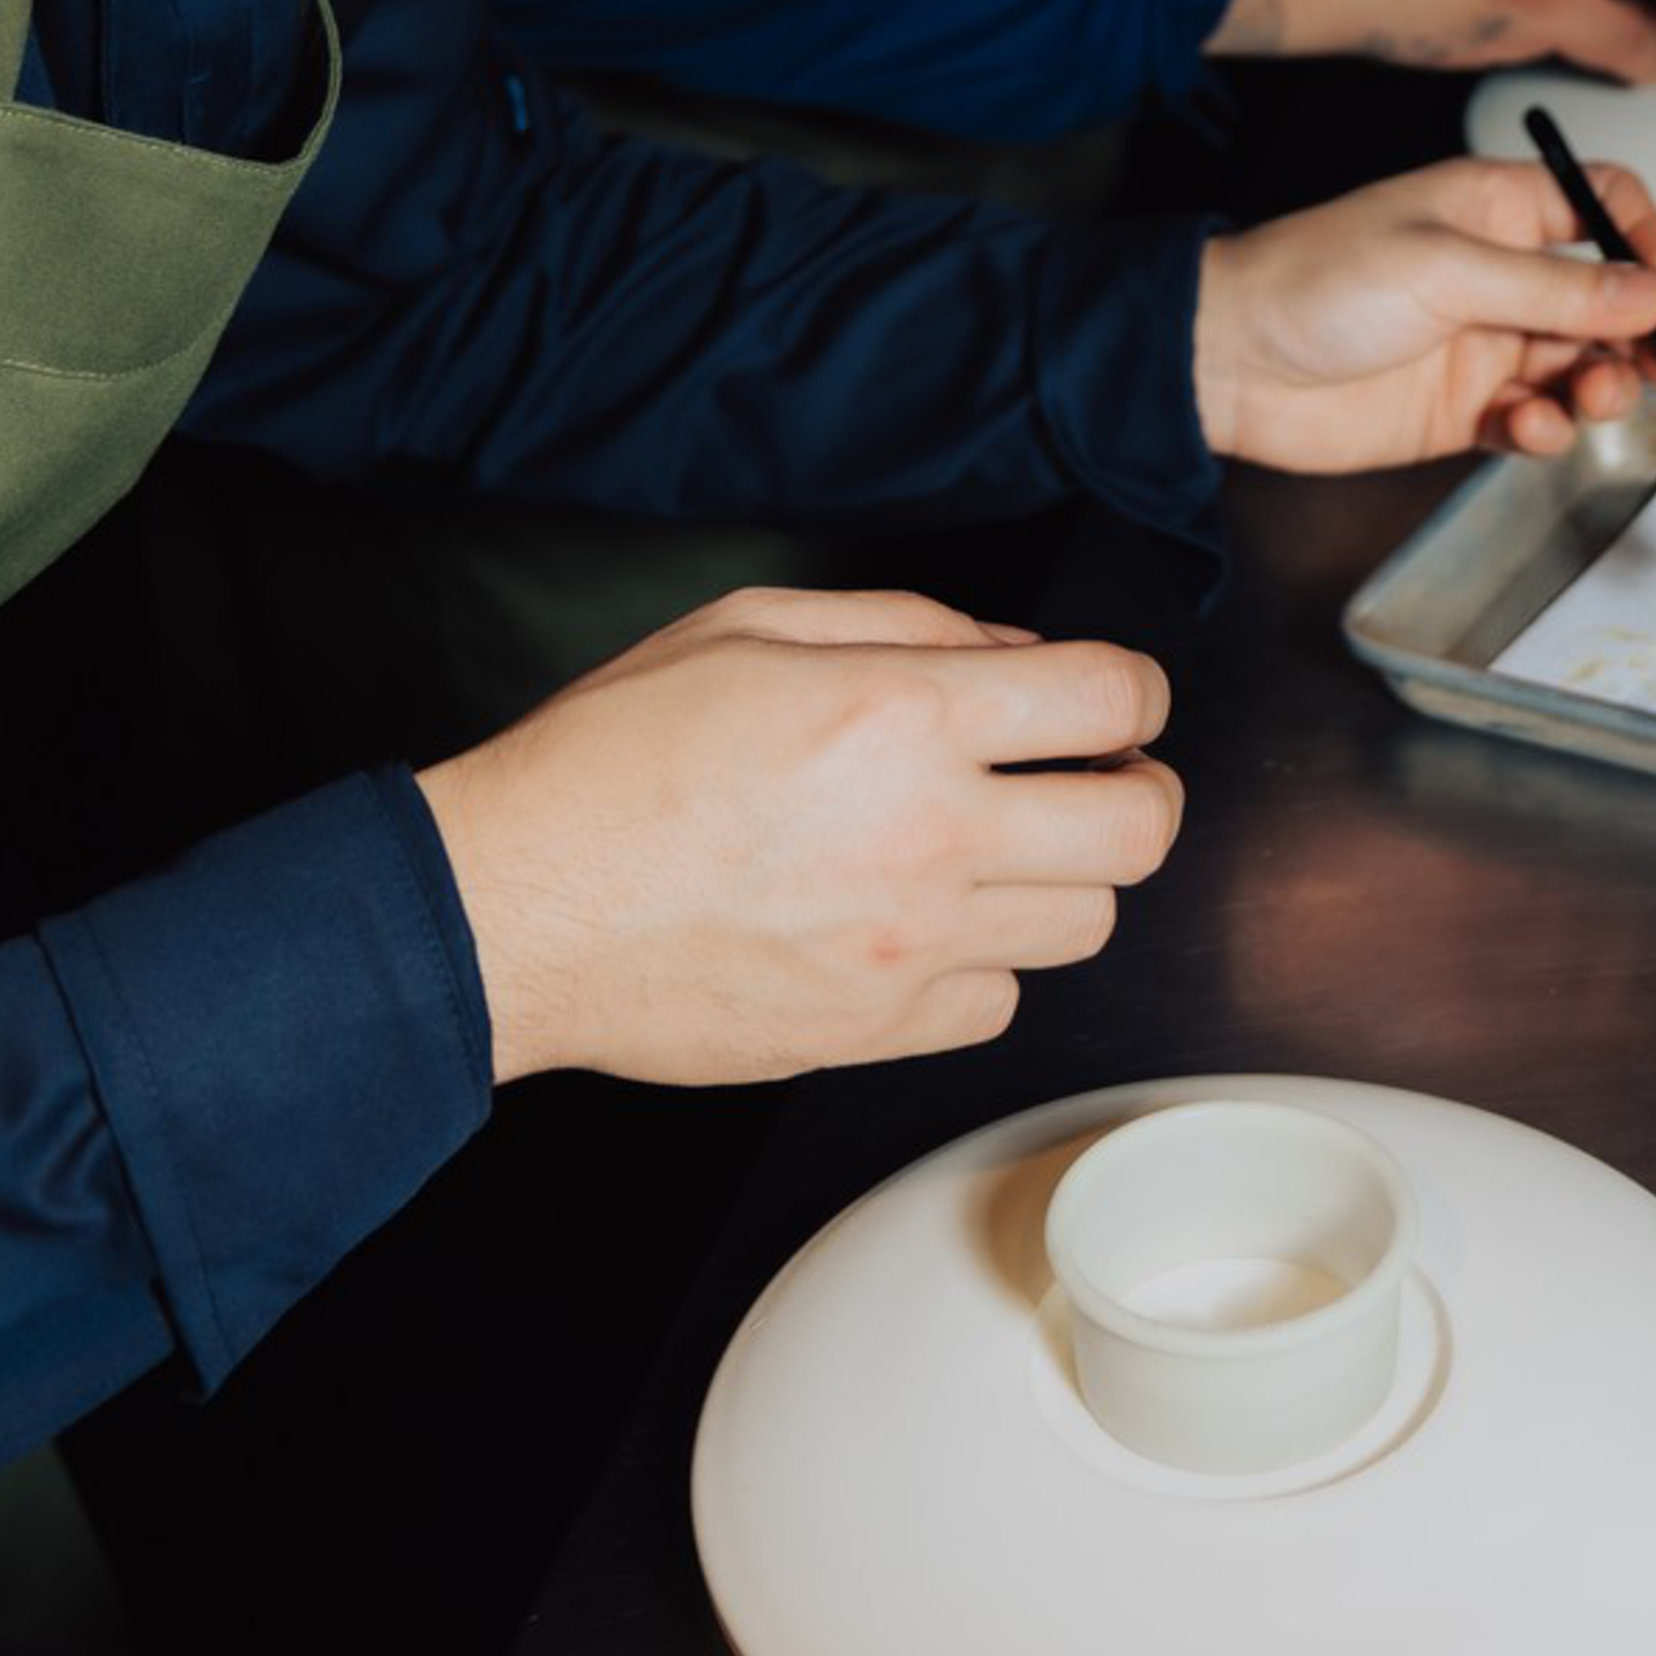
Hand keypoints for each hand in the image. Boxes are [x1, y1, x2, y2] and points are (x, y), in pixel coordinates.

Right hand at [416, 591, 1180, 1090]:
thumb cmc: (611, 758)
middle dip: (1137, 788)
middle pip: (1139, 829)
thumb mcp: (751, 625)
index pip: (1111, 697)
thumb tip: (1012, 655)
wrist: (516, 906)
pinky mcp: (873, 1030)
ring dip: (1065, 878)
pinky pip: (999, 1004)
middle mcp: (928, 836)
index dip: (1134, 689)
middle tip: (1096, 777)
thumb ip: (906, 625)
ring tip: (1004, 851)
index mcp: (902, 716)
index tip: (1111, 700)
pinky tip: (930, 924)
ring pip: (1087, 926)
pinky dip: (986, 965)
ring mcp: (907, 947)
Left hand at [1195, 153, 1655, 471]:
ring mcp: (1484, 341)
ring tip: (1585, 401)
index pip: (1604, 204)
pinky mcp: (1462, 407)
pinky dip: (1544, 429)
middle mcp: (1501, 272)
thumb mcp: (1444, 268)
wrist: (1227, 363)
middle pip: (1609, 299)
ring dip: (1600, 387)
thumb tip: (1651, 294)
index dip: (1645, 244)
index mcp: (1498, 208)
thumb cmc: (1314, 282)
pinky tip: (1524, 429)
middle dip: (1646, 338)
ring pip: (1580, 364)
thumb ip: (1553, 288)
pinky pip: (1534, 419)